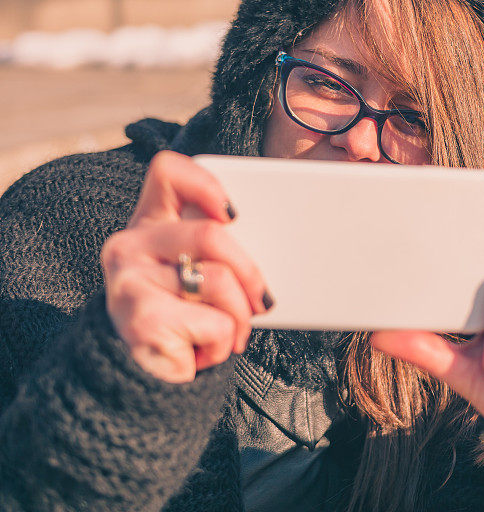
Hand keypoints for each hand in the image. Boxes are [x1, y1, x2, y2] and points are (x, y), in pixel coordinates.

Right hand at [101, 151, 273, 382]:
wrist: (148, 379)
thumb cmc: (186, 319)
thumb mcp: (200, 274)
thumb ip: (220, 249)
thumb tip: (288, 242)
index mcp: (149, 223)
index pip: (168, 173)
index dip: (205, 184)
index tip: (235, 213)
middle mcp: (129, 245)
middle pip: (210, 233)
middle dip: (250, 271)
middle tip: (263, 301)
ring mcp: (128, 281)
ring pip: (217, 280)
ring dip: (240, 315)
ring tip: (232, 334)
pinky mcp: (140, 319)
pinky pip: (213, 321)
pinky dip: (223, 342)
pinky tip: (204, 352)